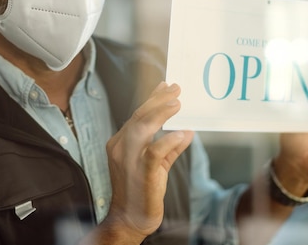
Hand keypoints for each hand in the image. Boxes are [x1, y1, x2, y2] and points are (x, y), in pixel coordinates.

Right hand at [102, 82, 193, 240]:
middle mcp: (121, 148)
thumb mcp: (156, 165)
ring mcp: (129, 161)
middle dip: (158, 100)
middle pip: (139, 117)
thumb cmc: (141, 191)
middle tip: (176, 89)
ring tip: (177, 103)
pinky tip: (180, 134)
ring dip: (160, 113)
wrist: (129, 220)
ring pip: (142, 128)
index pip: (137, 115)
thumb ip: (170, 148)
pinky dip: (167, 141)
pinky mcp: (142, 174)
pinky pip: (153, 152)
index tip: (166, 86)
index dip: (152, 99)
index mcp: (120, 143)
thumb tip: (187, 131)